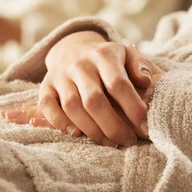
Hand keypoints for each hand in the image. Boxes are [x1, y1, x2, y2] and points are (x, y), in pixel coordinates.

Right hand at [2, 71, 162, 143]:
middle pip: (94, 100)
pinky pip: (47, 106)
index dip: (133, 107)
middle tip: (128, 141)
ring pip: (72, 107)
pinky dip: (60, 122)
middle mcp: (80, 64)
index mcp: (104, 55)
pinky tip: (77, 134)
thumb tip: (146, 81)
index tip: (146, 127)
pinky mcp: (46, 86)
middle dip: (113, 126)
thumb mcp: (128, 55)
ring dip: (91, 130)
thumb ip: (140, 66)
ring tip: (109, 143)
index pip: (118, 84)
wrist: (74, 48)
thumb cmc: (109, 60)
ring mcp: (60, 75)